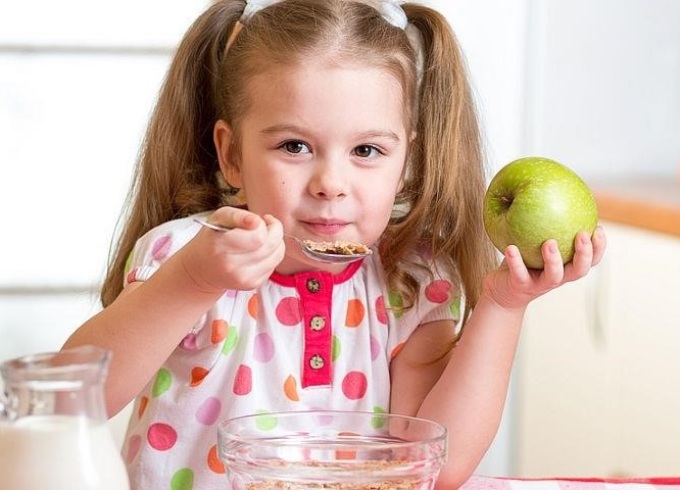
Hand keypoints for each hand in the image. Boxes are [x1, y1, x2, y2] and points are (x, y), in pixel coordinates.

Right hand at [180, 206, 285, 292]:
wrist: (203, 268)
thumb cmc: (214, 237)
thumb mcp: (218, 218)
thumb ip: (237, 215)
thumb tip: (256, 221)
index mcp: (220, 246)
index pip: (259, 236)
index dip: (263, 223)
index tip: (257, 220)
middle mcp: (231, 266)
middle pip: (271, 245)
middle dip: (274, 231)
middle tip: (264, 226)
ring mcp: (242, 278)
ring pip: (277, 255)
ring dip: (276, 242)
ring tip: (263, 237)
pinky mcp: (251, 284)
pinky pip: (274, 265)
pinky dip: (272, 255)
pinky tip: (259, 250)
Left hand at [483, 226, 606, 309]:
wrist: (501, 290)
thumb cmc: (522, 260)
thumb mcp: (534, 241)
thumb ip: (545, 224)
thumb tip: (550, 188)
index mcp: (566, 266)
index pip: (591, 259)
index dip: (599, 247)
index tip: (599, 228)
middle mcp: (557, 277)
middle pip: (580, 270)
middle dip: (585, 253)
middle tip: (581, 234)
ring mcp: (539, 284)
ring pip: (554, 276)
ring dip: (554, 260)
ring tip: (549, 242)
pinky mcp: (520, 287)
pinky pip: (519, 274)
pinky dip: (516, 262)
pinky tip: (511, 247)